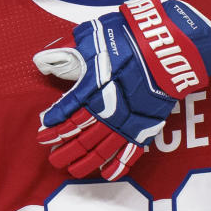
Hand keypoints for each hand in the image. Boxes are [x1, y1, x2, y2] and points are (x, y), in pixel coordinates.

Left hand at [34, 0, 210, 179]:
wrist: (167, 45)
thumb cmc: (128, 36)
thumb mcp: (92, 35)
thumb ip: (68, 49)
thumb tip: (43, 60)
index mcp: (93, 87)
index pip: (68, 112)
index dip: (54, 126)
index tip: (42, 134)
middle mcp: (108, 109)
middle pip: (81, 137)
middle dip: (64, 149)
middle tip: (52, 159)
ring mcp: (128, 120)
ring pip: (102, 149)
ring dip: (85, 161)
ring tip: (71, 170)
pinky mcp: (146, 126)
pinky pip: (130, 152)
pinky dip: (118, 165)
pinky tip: (106, 174)